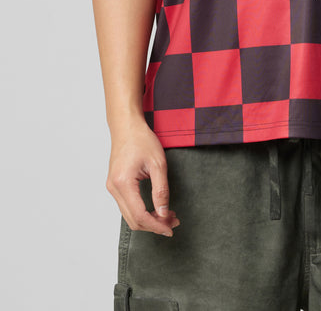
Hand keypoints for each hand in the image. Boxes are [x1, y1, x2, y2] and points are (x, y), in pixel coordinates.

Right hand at [106, 121, 179, 236]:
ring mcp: (112, 188)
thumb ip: (161, 190)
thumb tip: (163, 214)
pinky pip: (127, 207)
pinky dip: (142, 212)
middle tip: (174, 222)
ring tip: (168, 216)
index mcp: (123, 183)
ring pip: (129, 216)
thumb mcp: (158, 164)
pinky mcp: (115, 186)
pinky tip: (156, 208)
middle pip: (133, 220)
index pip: (140, 215)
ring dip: (149, 219)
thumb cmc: (142, 140)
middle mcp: (114, 188)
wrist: (127, 127)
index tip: (171, 228)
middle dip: (154, 225)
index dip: (156, 225)